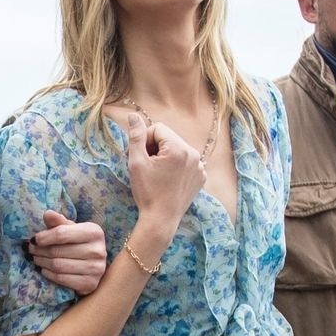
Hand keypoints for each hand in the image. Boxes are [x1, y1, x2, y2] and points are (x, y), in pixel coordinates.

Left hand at [27, 211, 108, 294]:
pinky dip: (48, 274)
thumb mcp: (71, 229)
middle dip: (39, 250)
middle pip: (57, 251)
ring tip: (35, 259)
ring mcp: (96, 269)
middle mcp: (98, 250)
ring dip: (41, 262)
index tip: (34, 240)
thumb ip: (59, 222)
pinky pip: (61, 279)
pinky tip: (43, 270)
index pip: (62, 234)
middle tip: (30, 250)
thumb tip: (47, 214)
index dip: (44, 237)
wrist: (93, 266)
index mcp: (94, 232)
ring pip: (58, 266)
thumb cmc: (79, 244)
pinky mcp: (90, 284)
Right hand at [125, 112, 206, 243]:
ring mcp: (200, 166)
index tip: (142, 159)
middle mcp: (194, 153)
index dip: (145, 141)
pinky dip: (177, 167)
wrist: (161, 220)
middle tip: (148, 168)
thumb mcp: (137, 163)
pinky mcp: (201, 177)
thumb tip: (133, 115)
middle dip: (156, 148)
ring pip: (178, 150)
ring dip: (166, 157)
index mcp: (179, 148)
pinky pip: (187, 162)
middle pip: (169, 139)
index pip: (158, 129)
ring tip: (158, 176)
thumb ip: (136, 136)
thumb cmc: (147, 192)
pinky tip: (169, 181)